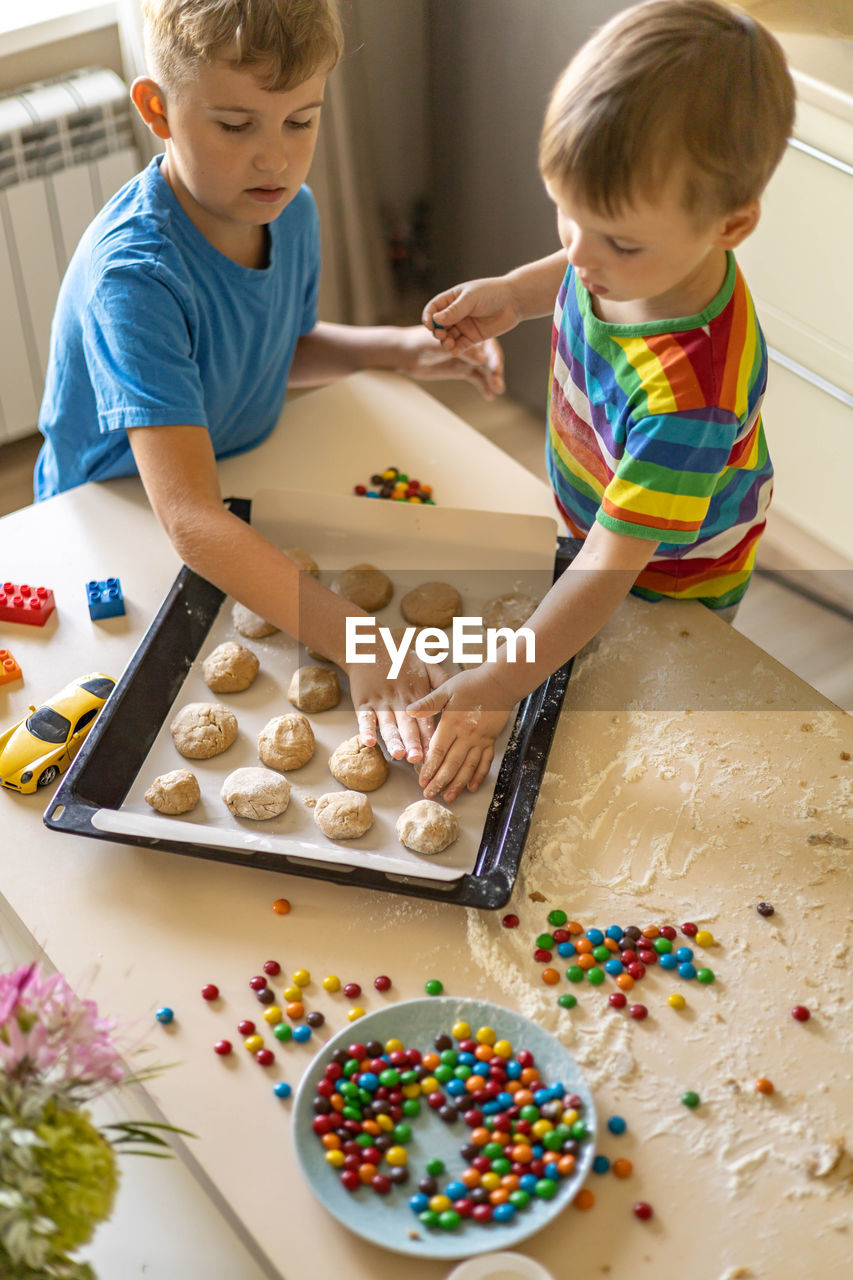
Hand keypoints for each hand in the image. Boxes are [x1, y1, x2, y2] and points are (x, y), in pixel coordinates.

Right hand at [347, 651, 449, 762]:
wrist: (370, 646)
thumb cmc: (401, 659)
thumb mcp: (425, 665)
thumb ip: (442, 680)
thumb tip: (458, 697)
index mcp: (416, 694)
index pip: (425, 719)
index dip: (430, 736)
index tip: (436, 752)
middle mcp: (399, 700)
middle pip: (407, 725)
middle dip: (413, 743)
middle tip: (419, 759)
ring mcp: (381, 702)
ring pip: (387, 724)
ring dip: (393, 739)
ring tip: (398, 753)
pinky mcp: (364, 703)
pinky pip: (365, 718)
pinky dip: (366, 730)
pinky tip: (369, 743)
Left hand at [397, 326, 504, 398]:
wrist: (406, 354)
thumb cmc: (421, 342)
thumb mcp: (444, 346)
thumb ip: (464, 352)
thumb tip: (484, 360)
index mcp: (468, 331)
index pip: (488, 344)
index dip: (494, 356)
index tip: (497, 368)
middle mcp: (471, 344)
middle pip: (488, 358)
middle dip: (495, 370)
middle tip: (499, 383)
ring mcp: (467, 357)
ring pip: (484, 370)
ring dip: (491, 380)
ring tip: (498, 390)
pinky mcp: (462, 369)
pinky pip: (476, 378)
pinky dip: (483, 386)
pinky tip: (490, 395)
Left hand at [406, 667, 513, 803]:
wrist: (500, 682)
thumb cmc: (473, 684)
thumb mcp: (447, 689)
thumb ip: (428, 703)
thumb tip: (408, 711)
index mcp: (453, 724)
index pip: (439, 751)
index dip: (430, 768)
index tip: (422, 781)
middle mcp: (467, 735)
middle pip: (452, 763)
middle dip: (440, 781)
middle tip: (430, 794)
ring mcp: (481, 740)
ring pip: (468, 767)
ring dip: (458, 784)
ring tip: (449, 797)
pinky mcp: (491, 740)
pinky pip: (485, 762)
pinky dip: (479, 776)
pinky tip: (472, 786)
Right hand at [422, 278, 521, 355]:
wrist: (514, 301)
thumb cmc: (492, 293)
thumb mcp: (471, 299)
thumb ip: (454, 310)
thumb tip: (436, 320)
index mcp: (451, 299)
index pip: (433, 309)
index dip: (429, 317)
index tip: (429, 324)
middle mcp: (455, 314)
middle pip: (438, 326)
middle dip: (437, 331)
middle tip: (440, 335)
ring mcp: (463, 327)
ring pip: (448, 337)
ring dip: (445, 342)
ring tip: (449, 344)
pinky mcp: (472, 338)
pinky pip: (460, 346)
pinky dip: (456, 349)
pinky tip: (455, 351)